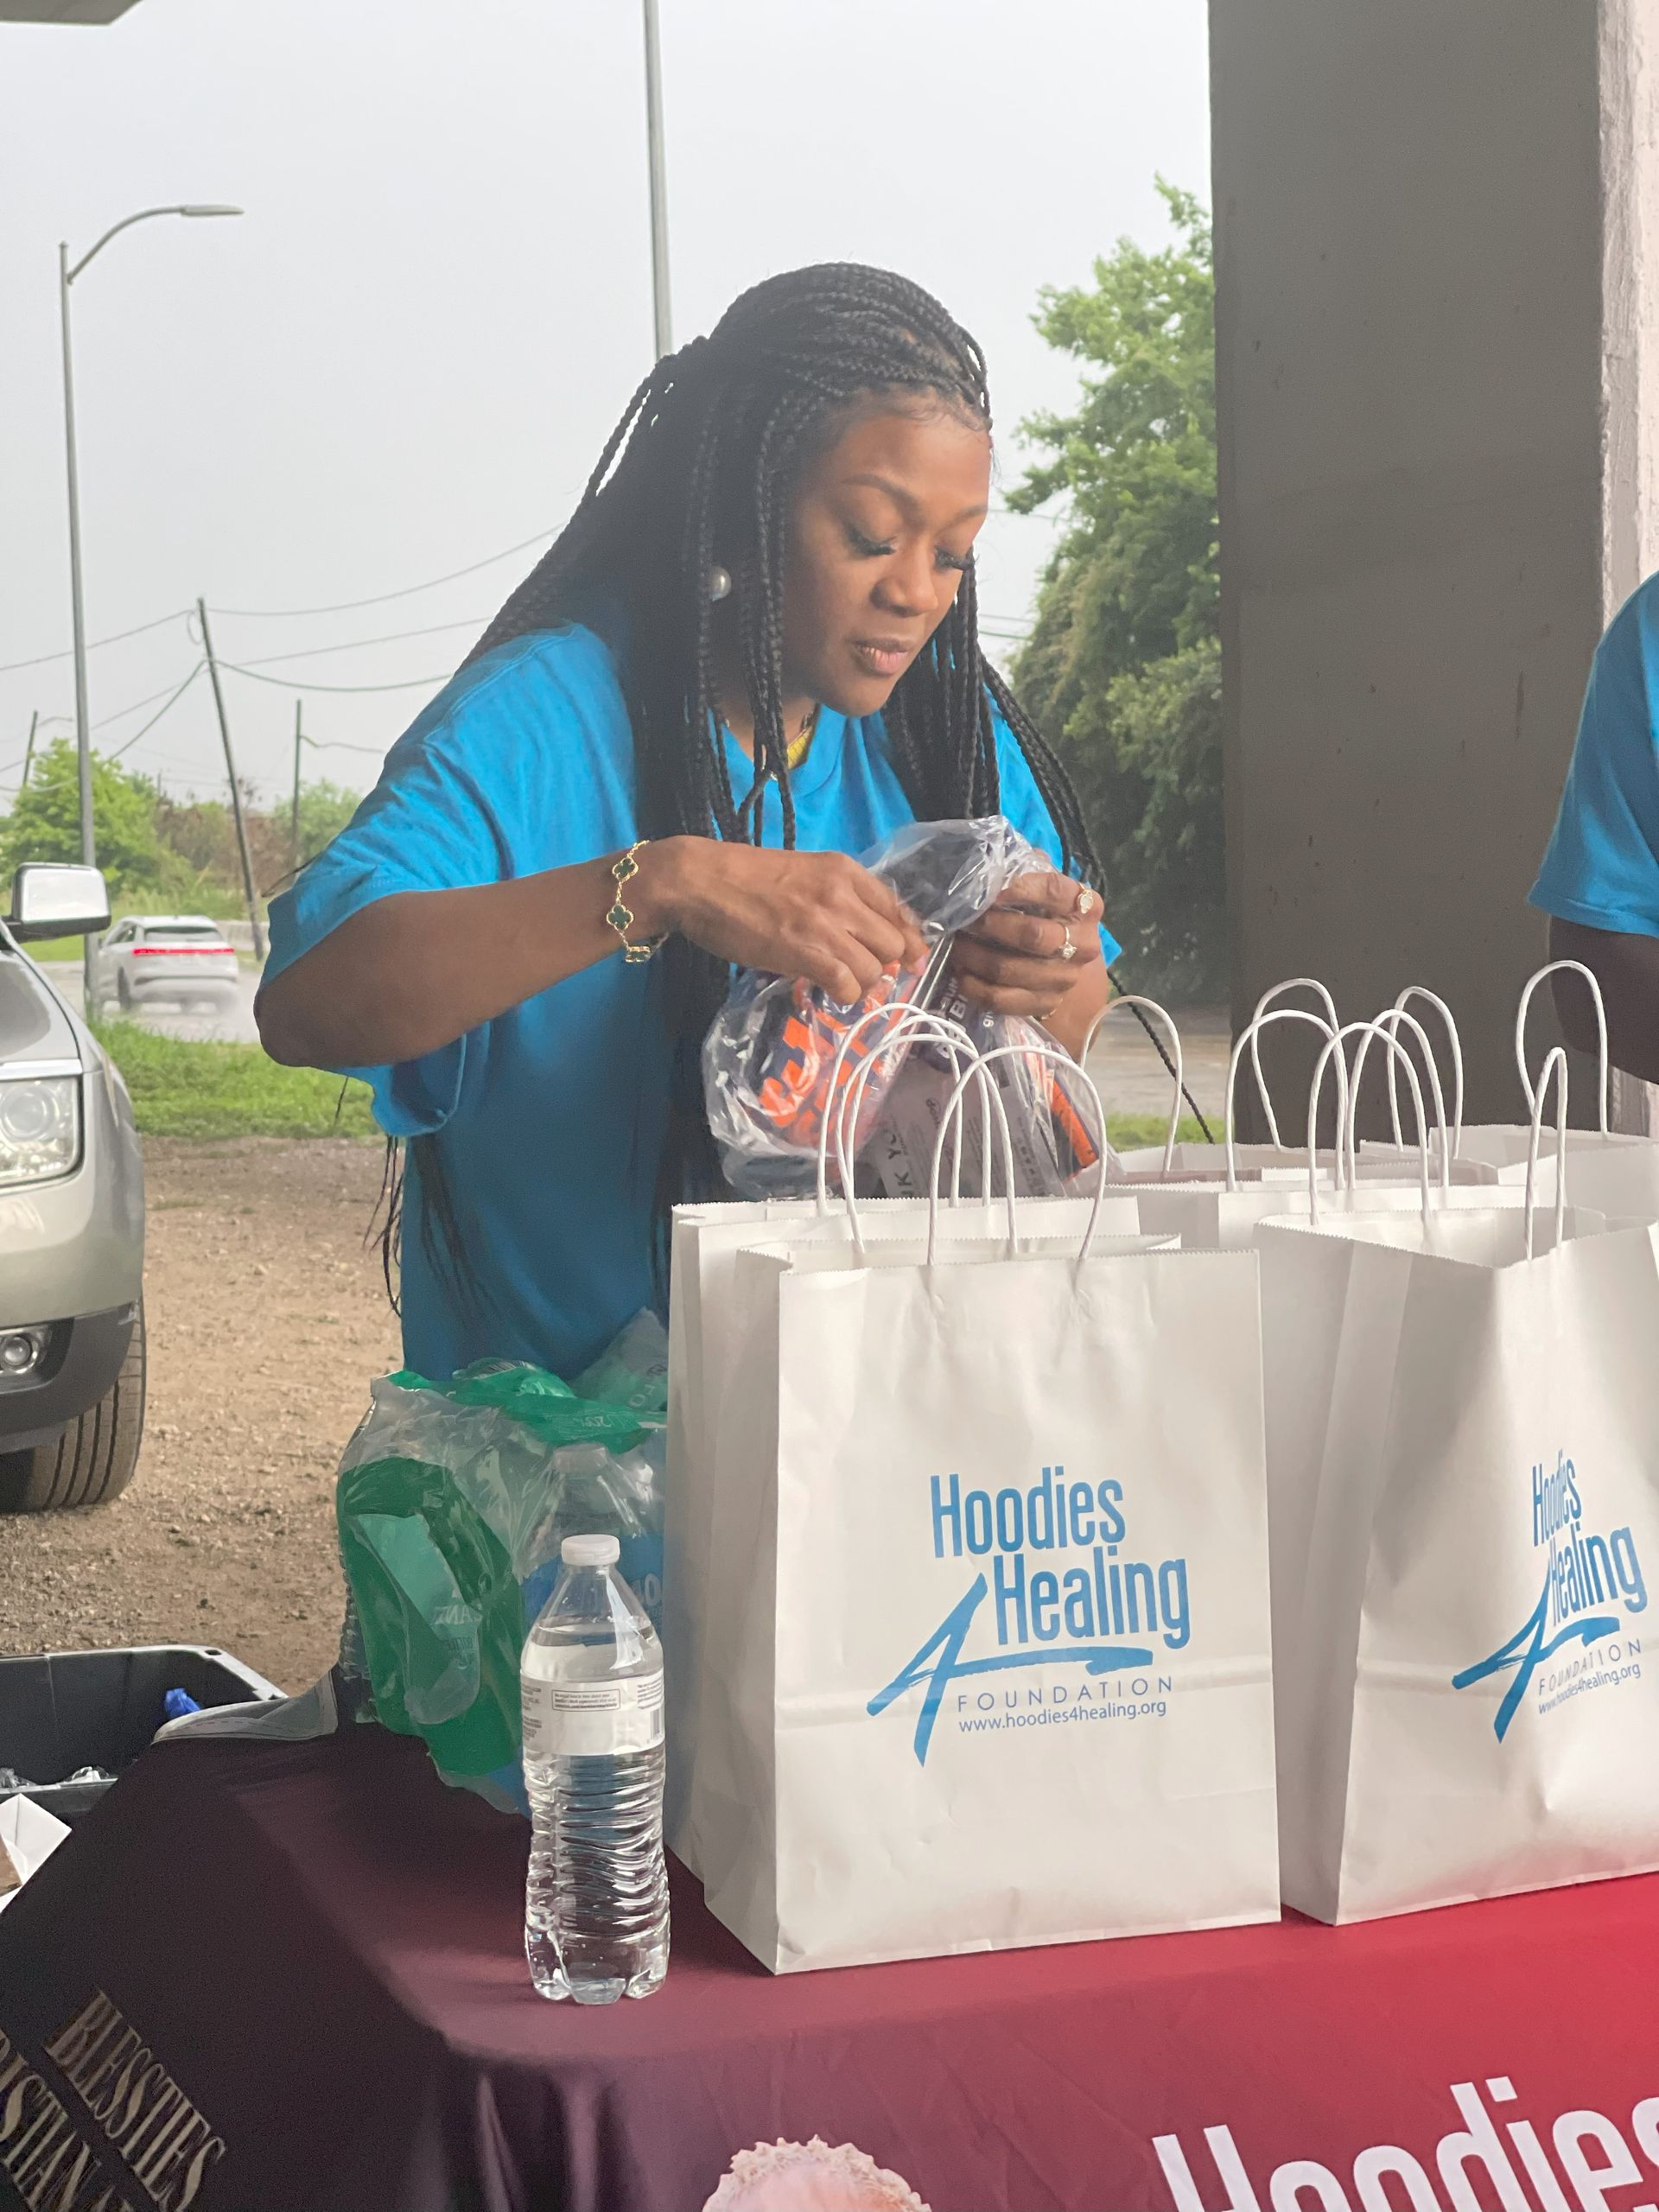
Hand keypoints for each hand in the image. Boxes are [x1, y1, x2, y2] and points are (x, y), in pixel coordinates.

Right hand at [645, 837, 928, 1003]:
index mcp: (845, 871)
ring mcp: (827, 925)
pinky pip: (848, 985)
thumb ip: (837, 896)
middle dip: (883, 963)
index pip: (898, 909)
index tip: (906, 957)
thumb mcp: (802, 873)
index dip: (907, 939)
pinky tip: (823, 990)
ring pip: (875, 969)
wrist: (700, 882)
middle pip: (894, 943)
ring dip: (860, 983)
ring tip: (836, 981)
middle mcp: (843, 895)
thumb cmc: (743, 878)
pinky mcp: (807, 953)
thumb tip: (862, 932)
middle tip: (859, 971)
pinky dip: (842, 994)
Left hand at [950, 868, 1104, 1019]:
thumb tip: (988, 858)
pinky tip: (962, 972)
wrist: (1066, 962)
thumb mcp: (1042, 886)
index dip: (1017, 887)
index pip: (1052, 890)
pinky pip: (1001, 999)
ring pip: (1009, 969)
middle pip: (1031, 935)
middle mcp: (1083, 944)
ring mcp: (1066, 978)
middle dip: (989, 925)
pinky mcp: (1046, 1004)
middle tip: (964, 918)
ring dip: (973, 955)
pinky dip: (974, 985)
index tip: (987, 888)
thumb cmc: (1047, 914)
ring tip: (956, 943)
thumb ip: (1024, 869)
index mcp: (1086, 906)